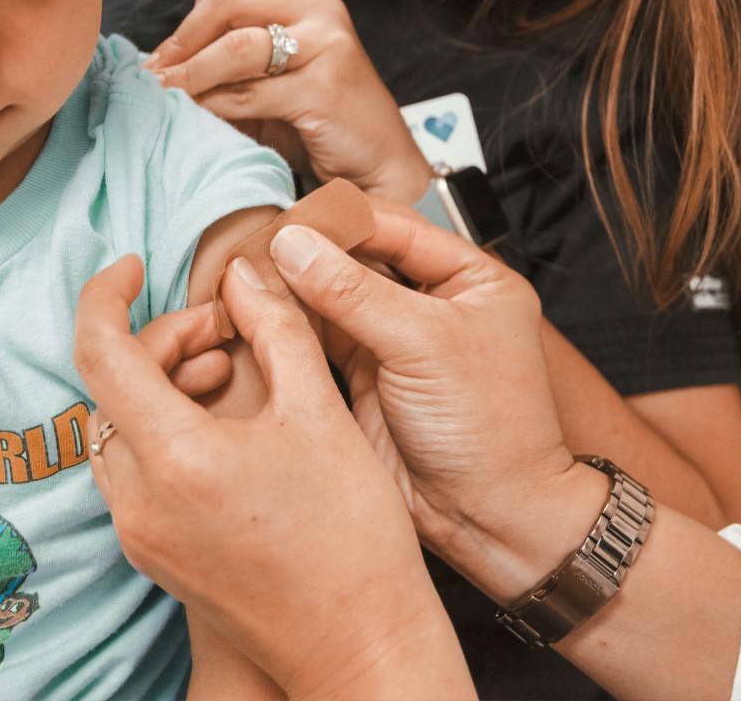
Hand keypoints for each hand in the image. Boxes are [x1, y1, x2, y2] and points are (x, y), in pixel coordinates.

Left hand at [74, 255, 467, 699]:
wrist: (360, 646)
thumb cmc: (352, 539)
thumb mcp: (320, 412)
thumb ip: (276, 328)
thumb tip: (244, 276)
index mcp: (175, 459)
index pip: (99, 351)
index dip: (106, 294)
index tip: (132, 265)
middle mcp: (139, 500)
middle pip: (111, 386)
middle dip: (163, 340)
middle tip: (227, 331)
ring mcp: (140, 533)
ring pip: (118, 426)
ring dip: (162, 383)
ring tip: (231, 371)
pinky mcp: (152, 553)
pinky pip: (133, 466)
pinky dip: (163, 426)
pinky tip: (222, 423)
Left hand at [145, 0, 431, 201]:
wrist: (381, 172)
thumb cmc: (323, 131)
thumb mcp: (276, 88)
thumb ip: (234, 70)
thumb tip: (163, 68)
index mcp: (309, 7)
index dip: (186, 28)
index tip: (158, 61)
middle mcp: (321, 17)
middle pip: (227, 11)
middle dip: (182, 46)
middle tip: (154, 79)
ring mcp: (327, 49)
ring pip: (236, 51)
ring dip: (190, 77)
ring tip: (164, 98)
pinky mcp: (324, 89)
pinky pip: (249, 94)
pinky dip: (214, 106)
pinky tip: (196, 119)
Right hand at [268, 204, 603, 599]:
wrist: (491, 520)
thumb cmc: (492, 431)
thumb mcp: (424, 344)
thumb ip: (353, 292)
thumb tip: (294, 244)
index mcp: (470, 278)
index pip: (395, 227)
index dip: (340, 221)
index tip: (288, 221)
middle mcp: (432, 302)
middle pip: (359, 258)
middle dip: (310, 253)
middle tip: (258, 246)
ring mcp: (396, 339)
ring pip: (333, 296)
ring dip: (294, 287)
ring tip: (248, 275)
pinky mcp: (365, 375)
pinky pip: (320, 336)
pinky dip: (290, 325)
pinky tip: (258, 311)